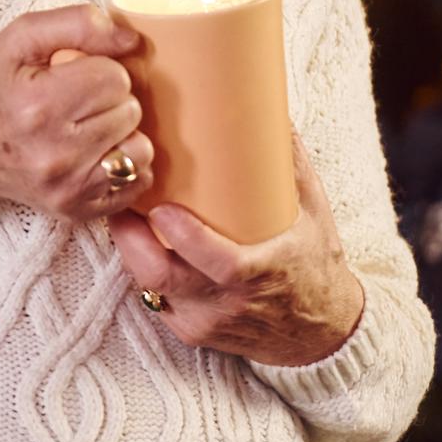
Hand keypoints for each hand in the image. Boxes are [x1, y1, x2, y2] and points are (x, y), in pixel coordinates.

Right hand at [0, 3, 158, 225]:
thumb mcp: (21, 38)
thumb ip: (78, 24)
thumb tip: (132, 39)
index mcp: (41, 104)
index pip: (115, 78)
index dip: (99, 70)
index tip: (75, 76)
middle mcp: (56, 152)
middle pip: (130, 111)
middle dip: (110, 100)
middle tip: (78, 102)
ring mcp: (68, 187)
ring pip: (140, 149)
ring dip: (122, 134)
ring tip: (90, 128)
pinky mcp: (75, 210)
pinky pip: (135, 184)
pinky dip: (124, 167)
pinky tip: (97, 154)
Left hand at [105, 123, 366, 365]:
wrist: (320, 332)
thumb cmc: (314, 264)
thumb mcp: (313, 212)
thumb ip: (291, 162)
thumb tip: (271, 108)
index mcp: (265, 274)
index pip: (222, 265)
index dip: (187, 239)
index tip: (162, 209)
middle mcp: (231, 304)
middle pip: (164, 279)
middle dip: (131, 240)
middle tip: (121, 200)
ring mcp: (207, 323)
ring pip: (149, 288)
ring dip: (131, 251)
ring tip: (122, 213)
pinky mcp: (191, 333)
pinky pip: (153, 300)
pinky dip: (142, 271)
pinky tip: (138, 243)